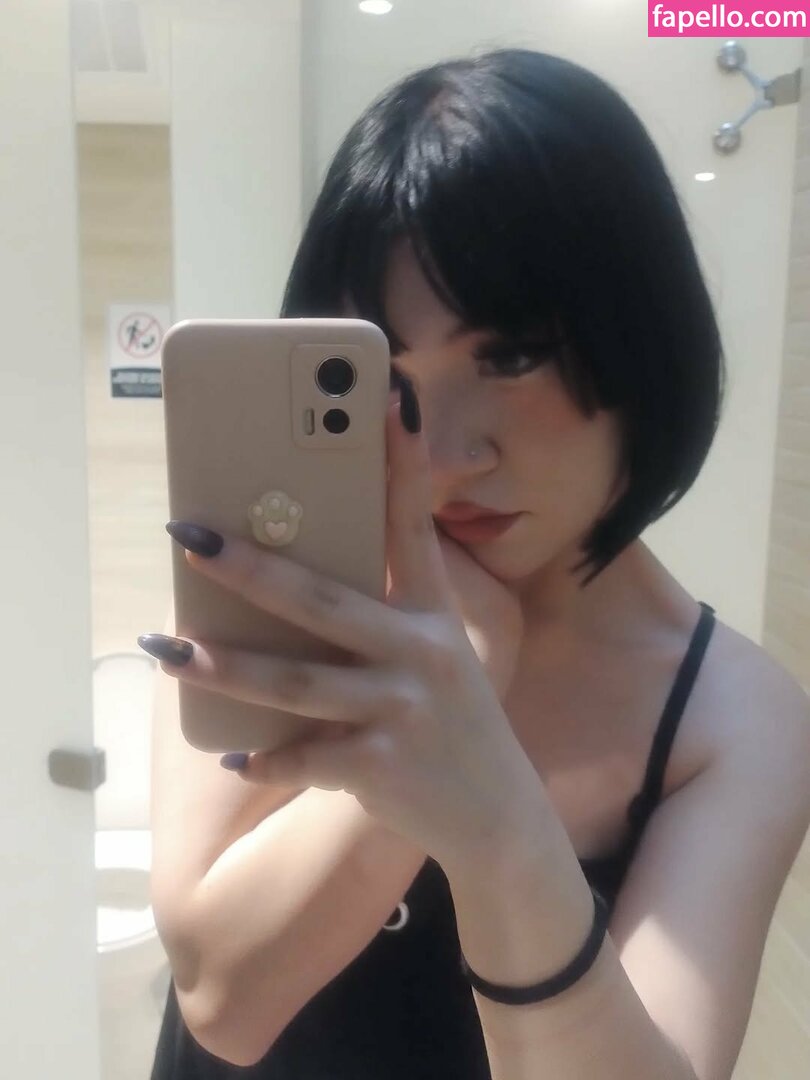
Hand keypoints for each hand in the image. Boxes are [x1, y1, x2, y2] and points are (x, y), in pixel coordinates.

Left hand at [140, 393, 540, 869]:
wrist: (498, 817)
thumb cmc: (452, 722)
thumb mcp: (438, 659)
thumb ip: (387, 619)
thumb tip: (291, 584)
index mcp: (435, 615)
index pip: (415, 523)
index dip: (401, 461)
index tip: (385, 398)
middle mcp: (422, 653)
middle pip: (323, 600)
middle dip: (251, 565)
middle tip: (189, 536)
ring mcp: (402, 710)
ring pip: (295, 681)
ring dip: (224, 665)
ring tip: (164, 647)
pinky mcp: (381, 766)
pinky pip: (304, 757)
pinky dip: (266, 758)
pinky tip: (235, 756)